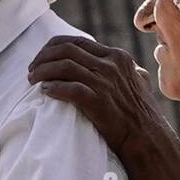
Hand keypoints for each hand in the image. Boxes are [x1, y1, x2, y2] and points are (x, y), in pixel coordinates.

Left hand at [28, 35, 174, 165]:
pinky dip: (53, 88)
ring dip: (43, 72)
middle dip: (43, 57)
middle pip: (66, 49)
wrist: (148, 138)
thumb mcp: (138, 81)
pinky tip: (45, 91)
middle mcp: (111, 65)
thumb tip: (119, 63)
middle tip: (31, 70)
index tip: (42, 58)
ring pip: (64, 66)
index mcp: (118, 56)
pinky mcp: (99, 101)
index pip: (77, 41)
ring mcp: (105, 82)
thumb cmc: (141, 113)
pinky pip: (69, 88)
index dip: (53, 47)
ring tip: (32, 80)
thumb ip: (126, 69)